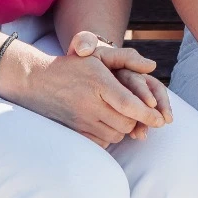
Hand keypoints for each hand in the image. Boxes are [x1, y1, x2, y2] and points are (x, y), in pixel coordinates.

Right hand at [0, 31, 165, 145]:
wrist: (36, 81)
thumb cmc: (73, 65)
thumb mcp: (98, 55)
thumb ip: (126, 57)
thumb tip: (152, 67)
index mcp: (98, 82)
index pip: (129, 104)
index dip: (147, 114)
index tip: (160, 119)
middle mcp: (89, 103)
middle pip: (126, 123)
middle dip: (136, 120)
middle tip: (136, 112)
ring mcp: (80, 120)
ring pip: (116, 135)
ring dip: (123, 128)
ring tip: (119, 115)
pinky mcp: (74, 131)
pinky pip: (101, 142)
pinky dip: (109, 136)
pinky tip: (106, 123)